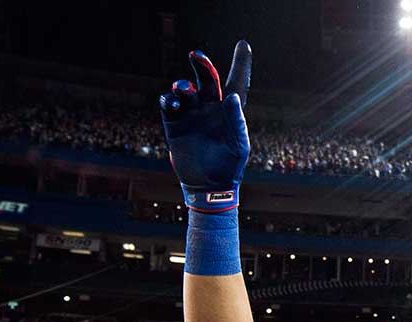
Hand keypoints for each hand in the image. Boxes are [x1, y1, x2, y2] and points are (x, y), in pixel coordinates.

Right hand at [160, 42, 251, 213]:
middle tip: (196, 55)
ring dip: (183, 86)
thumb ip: (237, 123)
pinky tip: (173, 104)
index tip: (243, 44)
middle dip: (201, 65)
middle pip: (206, 78)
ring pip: (184, 90)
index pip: (237, 82)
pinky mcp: (175, 124)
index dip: (241, 64)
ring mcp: (191, 114)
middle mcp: (210, 107)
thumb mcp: (239, 147)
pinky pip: (168, 105)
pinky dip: (169, 100)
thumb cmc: (229, 168)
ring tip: (183, 90)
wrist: (208, 187)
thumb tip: (232, 98)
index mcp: (230, 111)